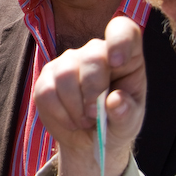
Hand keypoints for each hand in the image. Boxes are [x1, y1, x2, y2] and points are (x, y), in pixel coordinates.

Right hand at [33, 17, 145, 175]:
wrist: (91, 145)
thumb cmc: (119, 126)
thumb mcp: (131, 123)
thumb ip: (127, 112)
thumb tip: (117, 102)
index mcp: (124, 55)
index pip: (123, 29)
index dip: (119, 40)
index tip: (118, 62)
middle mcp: (95, 51)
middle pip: (92, 55)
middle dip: (95, 90)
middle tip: (98, 114)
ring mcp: (66, 63)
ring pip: (64, 73)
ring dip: (76, 107)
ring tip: (86, 121)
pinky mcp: (44, 79)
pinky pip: (46, 91)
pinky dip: (59, 113)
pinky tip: (70, 121)